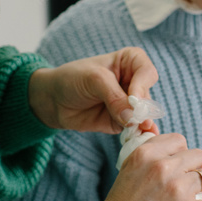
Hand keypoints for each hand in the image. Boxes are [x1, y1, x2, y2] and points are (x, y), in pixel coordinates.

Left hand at [27, 47, 158, 133]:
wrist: (53, 99)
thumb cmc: (72, 79)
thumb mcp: (94, 80)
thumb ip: (115, 97)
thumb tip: (134, 119)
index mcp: (130, 61)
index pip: (147, 72)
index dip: (142, 86)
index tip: (134, 99)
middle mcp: (134, 82)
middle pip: (148, 96)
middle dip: (143, 109)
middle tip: (137, 120)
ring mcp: (130, 103)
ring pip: (144, 115)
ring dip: (142, 124)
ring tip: (137, 130)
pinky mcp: (124, 122)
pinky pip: (135, 129)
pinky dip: (137, 134)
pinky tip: (139, 138)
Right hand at [103, 133, 201, 200]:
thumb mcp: (128, 170)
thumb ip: (148, 157)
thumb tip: (170, 152)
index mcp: (147, 154)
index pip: (179, 140)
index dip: (182, 153)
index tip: (181, 165)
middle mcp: (163, 167)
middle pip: (199, 156)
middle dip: (197, 168)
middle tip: (191, 183)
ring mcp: (178, 189)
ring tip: (200, 199)